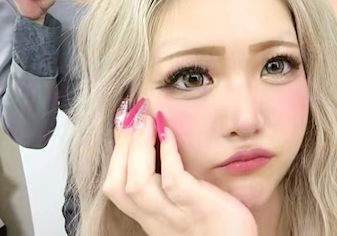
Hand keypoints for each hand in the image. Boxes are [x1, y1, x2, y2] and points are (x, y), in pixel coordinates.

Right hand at [105, 98, 256, 235]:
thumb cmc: (220, 228)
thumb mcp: (186, 207)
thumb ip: (171, 184)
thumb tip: (162, 143)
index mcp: (151, 217)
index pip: (116, 186)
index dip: (116, 152)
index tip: (123, 121)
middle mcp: (157, 219)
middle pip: (118, 185)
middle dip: (120, 145)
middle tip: (132, 113)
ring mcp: (176, 216)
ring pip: (137, 184)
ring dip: (137, 147)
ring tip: (146, 118)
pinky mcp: (199, 209)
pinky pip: (173, 181)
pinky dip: (167, 154)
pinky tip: (168, 133)